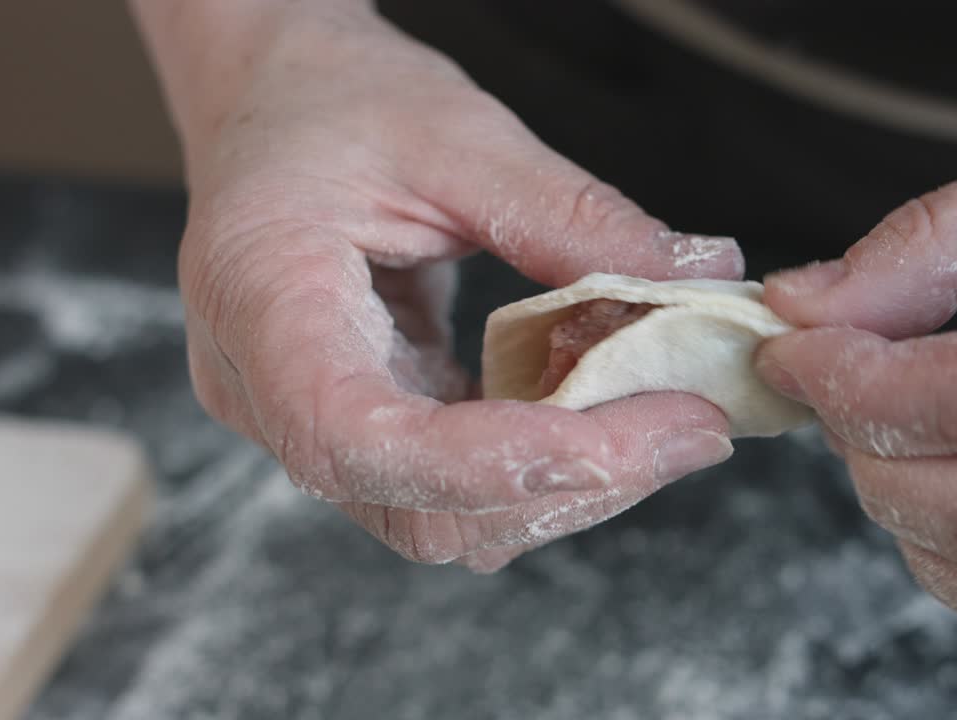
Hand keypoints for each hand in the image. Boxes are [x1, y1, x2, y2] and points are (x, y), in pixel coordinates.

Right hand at [138, 2, 740, 570]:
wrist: (279, 103)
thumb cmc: (337, 101)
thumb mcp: (455, 134)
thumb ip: (569, 215)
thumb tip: (694, 278)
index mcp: (262, 304)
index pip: (358, 439)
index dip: (491, 463)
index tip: (623, 440)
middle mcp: (271, 393)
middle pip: (422, 509)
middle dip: (569, 485)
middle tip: (692, 428)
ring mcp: (316, 423)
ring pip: (451, 519)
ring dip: (572, 487)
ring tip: (668, 419)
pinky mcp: (372, 424)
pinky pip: (462, 486)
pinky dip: (549, 462)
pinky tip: (614, 410)